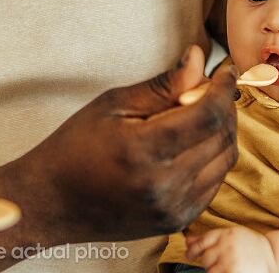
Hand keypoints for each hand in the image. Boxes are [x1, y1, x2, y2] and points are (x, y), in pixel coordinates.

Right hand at [8, 45, 239, 243]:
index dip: (223, 88)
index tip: (226, 71)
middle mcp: (164, 185)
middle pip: (222, 136)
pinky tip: (195, 143)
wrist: (51, 203)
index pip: (208, 114)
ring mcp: (174, 208)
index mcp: (143, 151)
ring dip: (224, 131)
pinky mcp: (178, 220)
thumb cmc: (75, 148)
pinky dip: (214, 158)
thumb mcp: (113, 105)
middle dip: (225, 106)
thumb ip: (163, 85)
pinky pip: (215, 182)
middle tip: (210, 89)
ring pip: (225, 160)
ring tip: (203, 113)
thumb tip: (200, 59)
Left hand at [186, 227, 278, 272]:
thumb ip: (211, 238)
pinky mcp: (232, 272)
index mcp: (227, 233)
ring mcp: (230, 260)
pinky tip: (230, 269)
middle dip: (209, 262)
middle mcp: (227, 245)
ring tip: (230, 267)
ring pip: (210, 270)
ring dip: (216, 271)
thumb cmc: (251, 246)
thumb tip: (187, 241)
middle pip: (206, 257)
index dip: (194, 249)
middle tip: (223, 262)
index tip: (189, 254)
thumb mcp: (233, 236)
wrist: (274, 255)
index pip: (203, 240)